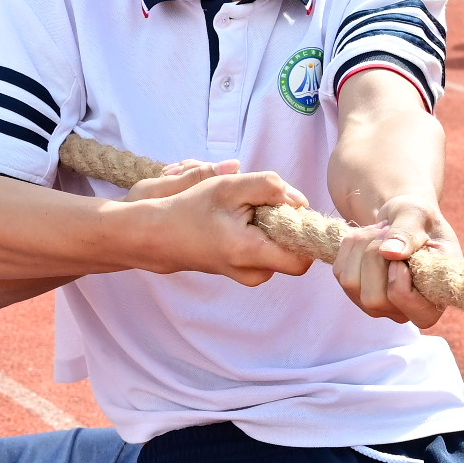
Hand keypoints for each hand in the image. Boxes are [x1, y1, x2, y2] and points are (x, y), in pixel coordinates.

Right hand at [127, 162, 313, 284]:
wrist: (159, 236)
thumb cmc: (191, 209)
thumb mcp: (229, 186)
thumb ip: (270, 187)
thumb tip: (300, 202)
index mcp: (251, 254)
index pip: (303, 258)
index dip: (303, 231)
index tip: (288, 210)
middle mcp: (254, 273)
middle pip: (294, 250)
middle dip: (286, 225)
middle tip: (259, 207)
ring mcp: (248, 276)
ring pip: (280, 250)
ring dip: (272, 228)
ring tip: (244, 214)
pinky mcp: (244, 273)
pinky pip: (268, 253)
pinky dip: (261, 235)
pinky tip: (239, 223)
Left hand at [336, 196, 457, 326]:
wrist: (403, 219)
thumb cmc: (418, 219)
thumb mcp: (419, 215)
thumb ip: (408, 233)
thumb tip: (389, 253)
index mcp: (436, 297)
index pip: (419, 315)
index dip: (401, 283)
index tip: (401, 252)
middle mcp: (407, 310)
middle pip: (374, 298)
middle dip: (374, 255)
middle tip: (388, 230)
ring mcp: (380, 305)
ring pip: (352, 284)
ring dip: (361, 247)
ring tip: (380, 230)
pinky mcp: (356, 292)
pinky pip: (340, 272)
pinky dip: (350, 245)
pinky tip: (368, 236)